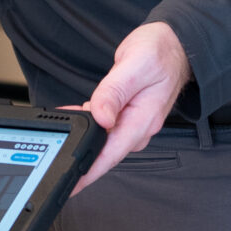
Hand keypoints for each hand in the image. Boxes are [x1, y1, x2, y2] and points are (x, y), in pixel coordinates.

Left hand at [71, 22, 190, 191]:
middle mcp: (139, 128)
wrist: (177, 44)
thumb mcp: (135, 65)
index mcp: (142, 121)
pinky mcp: (128, 116)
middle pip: (103, 153)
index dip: (87, 173)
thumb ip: (114, 92)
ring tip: (60, 125)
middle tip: (53, 149)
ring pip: (103, 140)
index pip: (110, 155)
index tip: (70, 185)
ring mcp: (134, 124)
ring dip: (82, 137)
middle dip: (78, 155)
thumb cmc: (160, 52)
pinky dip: (88, 124)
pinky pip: (105, 128)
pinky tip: (75, 115)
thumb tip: (100, 117)